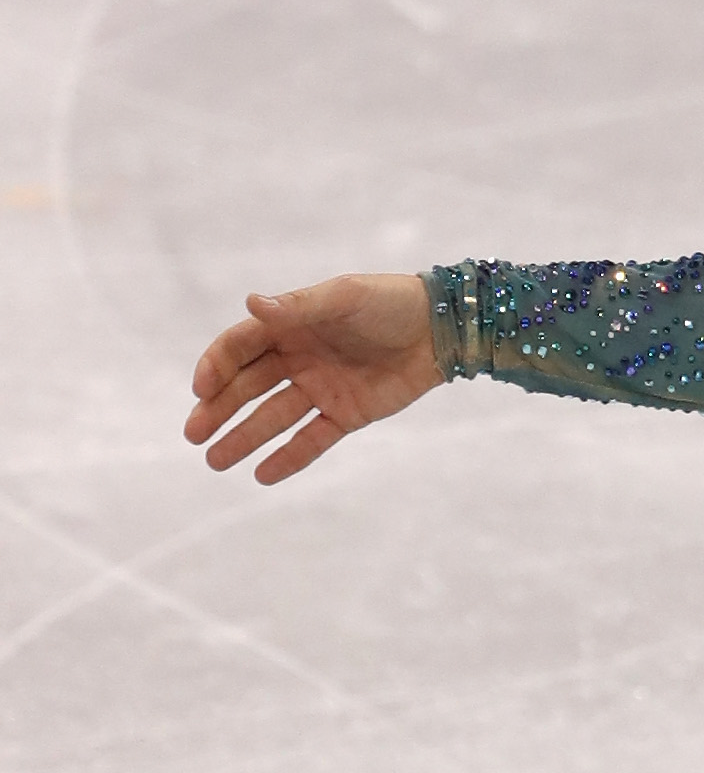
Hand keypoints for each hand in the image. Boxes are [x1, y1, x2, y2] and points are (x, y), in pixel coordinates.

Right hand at [184, 269, 441, 483]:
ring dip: (243, 438)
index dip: (217, 367)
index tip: (201, 390)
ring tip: (215, 462)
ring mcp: (321, 388)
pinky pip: (312, 440)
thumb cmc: (390, 302)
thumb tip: (252, 304)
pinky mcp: (347, 415)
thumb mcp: (344, 297)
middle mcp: (297, 358)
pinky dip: (288, 458)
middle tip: (193, 434)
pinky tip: (261, 475)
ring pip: (273, 418)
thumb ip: (300, 306)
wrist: (441, 328)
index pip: (239, 348)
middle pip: (247, 387)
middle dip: (218, 410)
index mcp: (289, 325)